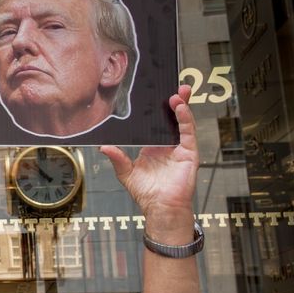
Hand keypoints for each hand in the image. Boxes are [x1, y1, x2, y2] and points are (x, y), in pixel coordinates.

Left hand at [99, 85, 198, 240]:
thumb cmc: (146, 193)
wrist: (160, 208)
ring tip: (177, 91)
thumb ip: (117, 158)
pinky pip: (188, 132)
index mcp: (153, 146)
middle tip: (171, 84)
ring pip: (182, 121)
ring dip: (181, 105)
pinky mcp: (189, 152)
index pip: (154, 123)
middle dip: (172, 101)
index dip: (155, 109)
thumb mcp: (126, 173)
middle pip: (170, 118)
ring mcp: (180, 147)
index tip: (151, 94)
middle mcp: (167, 144)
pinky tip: (180, 108)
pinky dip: (185, 119)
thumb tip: (104, 147)